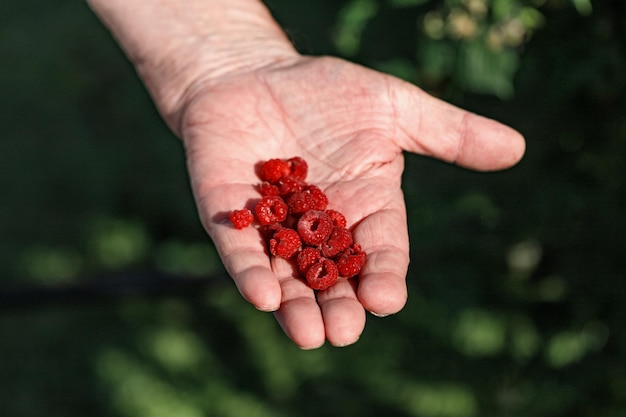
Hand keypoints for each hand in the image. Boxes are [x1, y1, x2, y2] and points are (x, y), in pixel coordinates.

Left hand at [179, 55, 524, 348]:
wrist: (254, 73)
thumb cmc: (325, 91)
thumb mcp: (394, 108)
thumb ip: (447, 132)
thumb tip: (516, 148)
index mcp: (365, 208)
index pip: (380, 251)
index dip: (383, 276)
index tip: (386, 299)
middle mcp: (320, 227)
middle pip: (334, 277)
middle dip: (339, 306)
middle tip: (344, 332)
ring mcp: (273, 224)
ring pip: (287, 276)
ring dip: (296, 307)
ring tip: (308, 335)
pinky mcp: (229, 214)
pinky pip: (240, 249)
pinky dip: (249, 272)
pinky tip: (262, 296)